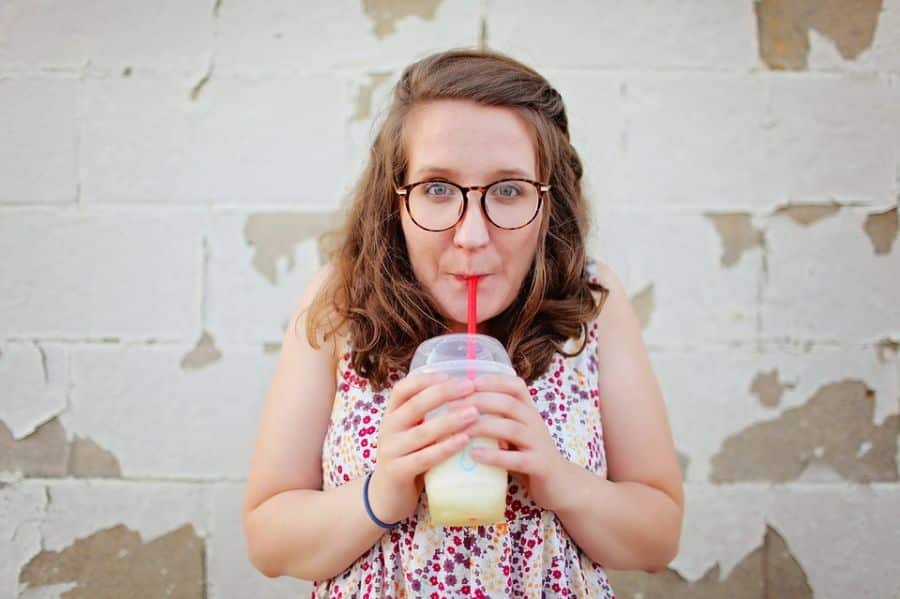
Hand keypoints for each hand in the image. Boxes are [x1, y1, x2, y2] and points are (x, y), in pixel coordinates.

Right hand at [368, 372, 479, 523]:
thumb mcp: (414, 433)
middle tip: (470, 387)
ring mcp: (390, 451)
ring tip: (474, 413)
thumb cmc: (410, 458)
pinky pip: (424, 457)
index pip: (403, 389)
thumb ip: (430, 416)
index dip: (425, 380)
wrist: (387, 497)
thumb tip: (468, 395)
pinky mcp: (397, 472)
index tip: (450, 375)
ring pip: (422, 432)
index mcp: (392, 414)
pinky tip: (464, 441)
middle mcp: (388, 428)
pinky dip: (445, 448)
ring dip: (450, 421)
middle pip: (415, 405)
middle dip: (444, 393)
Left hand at [460, 374, 569, 511]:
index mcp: (529, 410)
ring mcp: (538, 443)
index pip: (515, 386)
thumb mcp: (514, 432)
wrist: (560, 483)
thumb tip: (457, 408)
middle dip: (478, 401)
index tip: (468, 381)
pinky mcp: (539, 465)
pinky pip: (516, 459)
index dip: (492, 381)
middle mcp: (535, 422)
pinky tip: (474, 455)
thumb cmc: (528, 454)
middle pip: (508, 403)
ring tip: (460, 430)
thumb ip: (495, 419)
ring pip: (511, 428)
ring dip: (483, 427)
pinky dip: (494, 456)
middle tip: (451, 405)